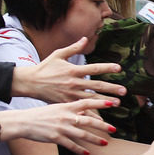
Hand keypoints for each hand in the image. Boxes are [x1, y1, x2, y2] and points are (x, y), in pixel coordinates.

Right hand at [0, 97, 119, 154]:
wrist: (23, 122)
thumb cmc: (41, 114)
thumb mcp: (56, 107)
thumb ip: (71, 108)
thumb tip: (86, 109)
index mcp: (66, 106)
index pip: (86, 103)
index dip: (99, 103)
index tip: (112, 103)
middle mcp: (65, 116)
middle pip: (88, 120)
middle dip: (102, 125)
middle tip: (114, 129)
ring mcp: (61, 128)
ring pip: (82, 134)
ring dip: (95, 139)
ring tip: (105, 143)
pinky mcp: (55, 138)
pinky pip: (71, 145)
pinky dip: (80, 149)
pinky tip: (88, 153)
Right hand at [12, 37, 126, 101]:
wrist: (29, 83)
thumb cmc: (45, 67)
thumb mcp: (58, 55)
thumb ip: (73, 48)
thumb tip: (85, 38)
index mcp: (73, 70)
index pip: (93, 68)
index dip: (107, 67)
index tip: (119, 68)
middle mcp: (73, 82)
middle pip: (95, 85)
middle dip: (111, 88)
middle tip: (124, 91)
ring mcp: (70, 94)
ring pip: (91, 98)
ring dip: (105, 101)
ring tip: (117, 103)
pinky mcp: (66, 102)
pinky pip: (80, 108)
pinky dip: (90, 112)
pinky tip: (101, 116)